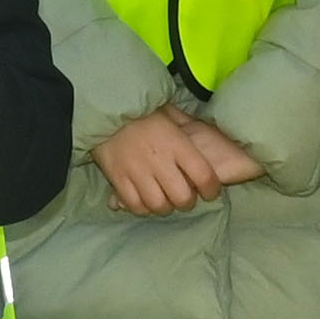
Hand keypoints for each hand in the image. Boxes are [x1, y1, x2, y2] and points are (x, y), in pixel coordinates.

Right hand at [93, 107, 266, 215]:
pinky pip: (135, 205)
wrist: (107, 110)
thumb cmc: (145, 113)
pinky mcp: (118, 179)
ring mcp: (137, 171)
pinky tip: (144, 200)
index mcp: (177, 143)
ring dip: (164, 207)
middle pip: (182, 198)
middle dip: (186, 202)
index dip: (211, 190)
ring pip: (158, 205)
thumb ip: (189, 129)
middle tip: (183, 197)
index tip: (209, 191)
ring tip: (163, 200)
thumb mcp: (172, 116)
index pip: (204, 176)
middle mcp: (160, 160)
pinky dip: (142, 208)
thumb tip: (212, 138)